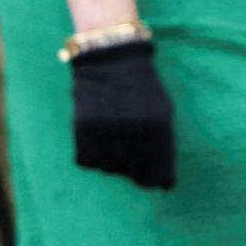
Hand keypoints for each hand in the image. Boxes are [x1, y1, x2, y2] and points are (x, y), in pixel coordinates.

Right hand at [71, 41, 175, 189]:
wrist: (110, 60)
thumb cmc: (142, 89)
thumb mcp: (163, 112)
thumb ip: (164, 146)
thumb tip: (164, 184)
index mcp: (156, 126)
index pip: (158, 171)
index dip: (160, 180)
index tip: (162, 184)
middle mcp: (130, 131)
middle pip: (133, 173)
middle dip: (138, 169)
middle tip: (136, 153)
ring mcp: (104, 130)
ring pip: (109, 169)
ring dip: (115, 161)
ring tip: (118, 137)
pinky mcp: (81, 129)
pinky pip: (88, 160)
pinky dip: (94, 155)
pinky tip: (101, 138)